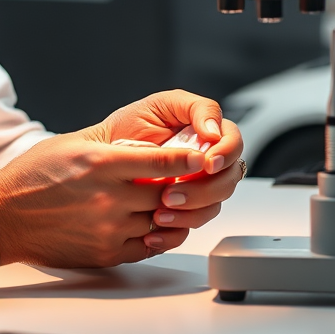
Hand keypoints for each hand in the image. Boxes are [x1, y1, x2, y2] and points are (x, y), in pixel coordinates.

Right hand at [0, 90, 242, 267]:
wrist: (5, 216)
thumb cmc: (33, 176)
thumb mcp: (70, 143)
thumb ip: (110, 145)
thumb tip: (146, 144)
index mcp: (100, 164)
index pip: (160, 163)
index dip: (185, 161)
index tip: (200, 158)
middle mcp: (108, 198)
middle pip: (165, 194)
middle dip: (178, 187)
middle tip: (188, 180)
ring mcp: (108, 228)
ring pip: (160, 221)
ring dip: (168, 212)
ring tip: (170, 202)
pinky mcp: (105, 253)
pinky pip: (147, 247)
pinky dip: (157, 236)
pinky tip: (156, 225)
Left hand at [96, 90, 243, 246]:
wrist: (101, 152)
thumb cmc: (130, 124)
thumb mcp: (162, 104)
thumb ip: (196, 109)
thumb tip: (215, 132)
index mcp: (208, 135)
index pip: (234, 145)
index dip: (226, 155)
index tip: (209, 163)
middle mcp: (206, 163)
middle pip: (227, 181)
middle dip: (204, 189)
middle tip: (175, 190)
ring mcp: (195, 188)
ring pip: (212, 206)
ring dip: (191, 211)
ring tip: (162, 209)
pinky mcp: (182, 210)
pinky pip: (191, 226)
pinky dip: (177, 229)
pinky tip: (159, 225)